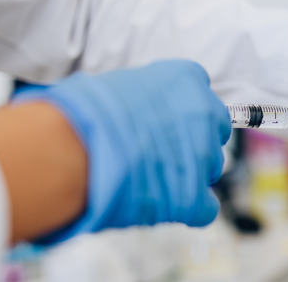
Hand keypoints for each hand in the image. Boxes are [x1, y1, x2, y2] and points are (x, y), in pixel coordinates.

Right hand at [14, 60, 230, 242]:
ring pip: (211, 166)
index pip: (201, 93)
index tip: (164, 121)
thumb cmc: (84, 111)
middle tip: (161, 150)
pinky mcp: (194, 196)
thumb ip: (148, 95)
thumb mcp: (122, 83)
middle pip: (214, 130)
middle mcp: (205, 114)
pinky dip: (191, 208)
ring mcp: (204, 156)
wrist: (72, 149)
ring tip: (153, 177)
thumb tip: (141, 109)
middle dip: (194, 141)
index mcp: (188, 79)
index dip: (182, 111)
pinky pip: (206, 206)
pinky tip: (168, 205)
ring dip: (189, 172)